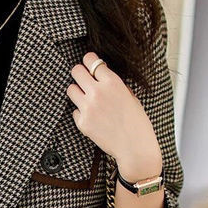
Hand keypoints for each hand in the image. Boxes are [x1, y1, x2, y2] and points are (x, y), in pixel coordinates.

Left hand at [67, 52, 161, 176]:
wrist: (134, 147)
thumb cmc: (136, 122)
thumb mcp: (130, 96)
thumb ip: (114, 84)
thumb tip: (101, 75)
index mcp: (112, 82)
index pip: (91, 60)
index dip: (90, 62)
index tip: (89, 65)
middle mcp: (97, 93)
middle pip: (76, 71)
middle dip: (80, 73)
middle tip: (84, 79)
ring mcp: (88, 108)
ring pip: (70, 89)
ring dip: (77, 91)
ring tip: (86, 98)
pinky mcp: (82, 122)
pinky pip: (75, 110)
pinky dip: (81, 112)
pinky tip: (93, 117)